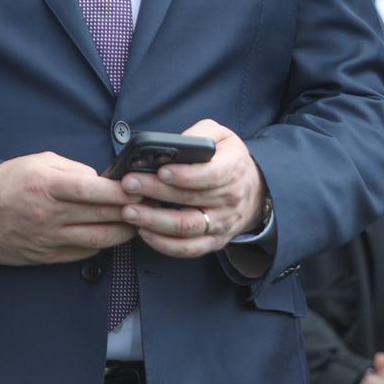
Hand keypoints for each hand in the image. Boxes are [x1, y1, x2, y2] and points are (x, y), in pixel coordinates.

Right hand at [0, 152, 135, 265]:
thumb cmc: (8, 183)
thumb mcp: (39, 163)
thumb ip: (73, 168)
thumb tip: (101, 178)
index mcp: (48, 186)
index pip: (92, 190)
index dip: (120, 191)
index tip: (138, 187)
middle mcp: (50, 215)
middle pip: (102, 216)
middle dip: (131, 211)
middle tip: (150, 205)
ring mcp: (49, 238)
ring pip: (99, 239)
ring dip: (124, 231)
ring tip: (138, 222)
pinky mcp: (48, 256)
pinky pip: (84, 253)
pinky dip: (102, 243)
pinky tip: (111, 234)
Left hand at [119, 120, 265, 257]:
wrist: (255, 191)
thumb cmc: (229, 159)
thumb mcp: (222, 136)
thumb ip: (200, 134)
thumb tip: (175, 143)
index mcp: (233, 169)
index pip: (211, 174)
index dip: (185, 174)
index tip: (161, 170)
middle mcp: (230, 199)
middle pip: (191, 199)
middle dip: (156, 191)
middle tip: (129, 185)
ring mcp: (222, 223)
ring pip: (186, 227)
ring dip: (154, 221)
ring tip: (129, 211)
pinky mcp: (214, 241)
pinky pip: (189, 249)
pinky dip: (164, 244)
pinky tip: (144, 232)